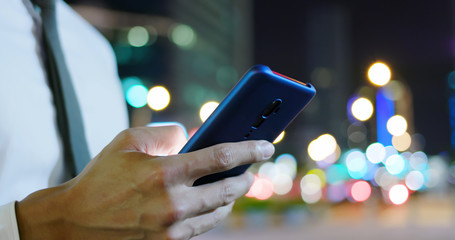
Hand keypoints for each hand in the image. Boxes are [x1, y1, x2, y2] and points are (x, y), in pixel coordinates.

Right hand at [16, 126, 274, 239]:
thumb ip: (165, 132)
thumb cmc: (100, 177)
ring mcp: (171, 229)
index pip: (221, 158)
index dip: (249, 149)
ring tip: (234, 186)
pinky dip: (212, 215)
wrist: (72, 222)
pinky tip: (211, 204)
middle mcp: (173, 203)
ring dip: (231, 198)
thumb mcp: (128, 141)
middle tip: (252, 170)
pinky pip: (201, 229)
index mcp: (165, 172)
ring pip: (219, 213)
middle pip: (228, 190)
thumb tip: (190, 136)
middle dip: (246, 178)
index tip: (267, 145)